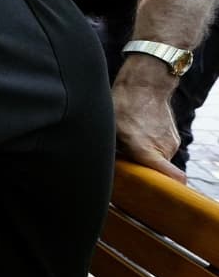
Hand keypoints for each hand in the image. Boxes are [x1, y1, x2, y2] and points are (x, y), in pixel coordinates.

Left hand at [112, 59, 184, 181]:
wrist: (145, 83)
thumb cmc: (124, 105)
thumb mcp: (110, 130)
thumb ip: (112, 153)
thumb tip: (102, 169)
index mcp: (149, 150)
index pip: (174, 178)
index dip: (167, 189)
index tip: (155, 193)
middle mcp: (164, 149)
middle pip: (157, 171)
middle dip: (142, 169)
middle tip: (126, 160)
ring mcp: (171, 143)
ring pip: (157, 159)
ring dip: (145, 156)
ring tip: (130, 141)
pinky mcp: (173, 136)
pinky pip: (160, 149)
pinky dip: (150, 146)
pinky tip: (138, 134)